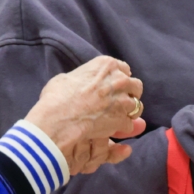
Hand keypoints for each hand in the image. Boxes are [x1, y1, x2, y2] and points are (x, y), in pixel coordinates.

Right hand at [25, 56, 146, 174]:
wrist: (58, 119)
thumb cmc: (57, 97)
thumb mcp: (66, 78)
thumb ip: (82, 77)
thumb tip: (82, 81)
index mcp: (107, 65)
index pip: (124, 69)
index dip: (120, 79)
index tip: (115, 86)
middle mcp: (120, 80)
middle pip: (136, 86)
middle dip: (130, 93)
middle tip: (119, 101)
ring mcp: (124, 100)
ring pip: (137, 105)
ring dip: (128, 111)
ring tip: (116, 116)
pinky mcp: (123, 119)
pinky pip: (130, 124)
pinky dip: (123, 127)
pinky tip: (113, 128)